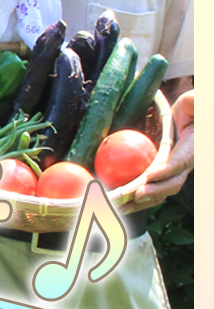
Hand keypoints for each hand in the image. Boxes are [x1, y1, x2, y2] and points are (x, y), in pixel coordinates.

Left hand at [124, 88, 193, 212]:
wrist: (192, 118)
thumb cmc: (191, 108)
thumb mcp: (193, 104)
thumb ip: (193, 103)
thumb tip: (190, 101)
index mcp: (192, 148)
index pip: (179, 162)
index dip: (166, 170)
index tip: (150, 175)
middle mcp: (184, 163)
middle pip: (171, 184)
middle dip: (153, 192)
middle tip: (135, 195)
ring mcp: (174, 171)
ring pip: (159, 191)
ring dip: (140, 201)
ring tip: (121, 207)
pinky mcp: (162, 173)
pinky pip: (149, 188)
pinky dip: (133, 196)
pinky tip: (116, 202)